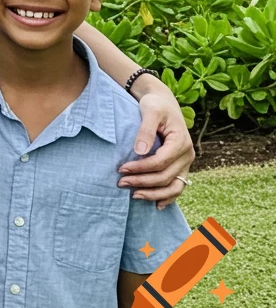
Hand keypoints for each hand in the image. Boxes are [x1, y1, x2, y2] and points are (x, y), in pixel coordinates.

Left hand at [118, 87, 193, 208]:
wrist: (163, 102)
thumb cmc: (155, 104)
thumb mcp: (150, 110)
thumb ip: (145, 130)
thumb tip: (139, 152)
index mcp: (180, 141)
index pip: (160, 162)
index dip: (141, 168)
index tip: (121, 169)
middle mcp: (187, 155)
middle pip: (165, 177)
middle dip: (142, 182)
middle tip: (120, 182)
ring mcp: (186, 162)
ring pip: (174, 187)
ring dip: (154, 194)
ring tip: (134, 195)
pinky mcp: (181, 166)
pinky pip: (178, 186)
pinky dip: (168, 197)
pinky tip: (156, 205)